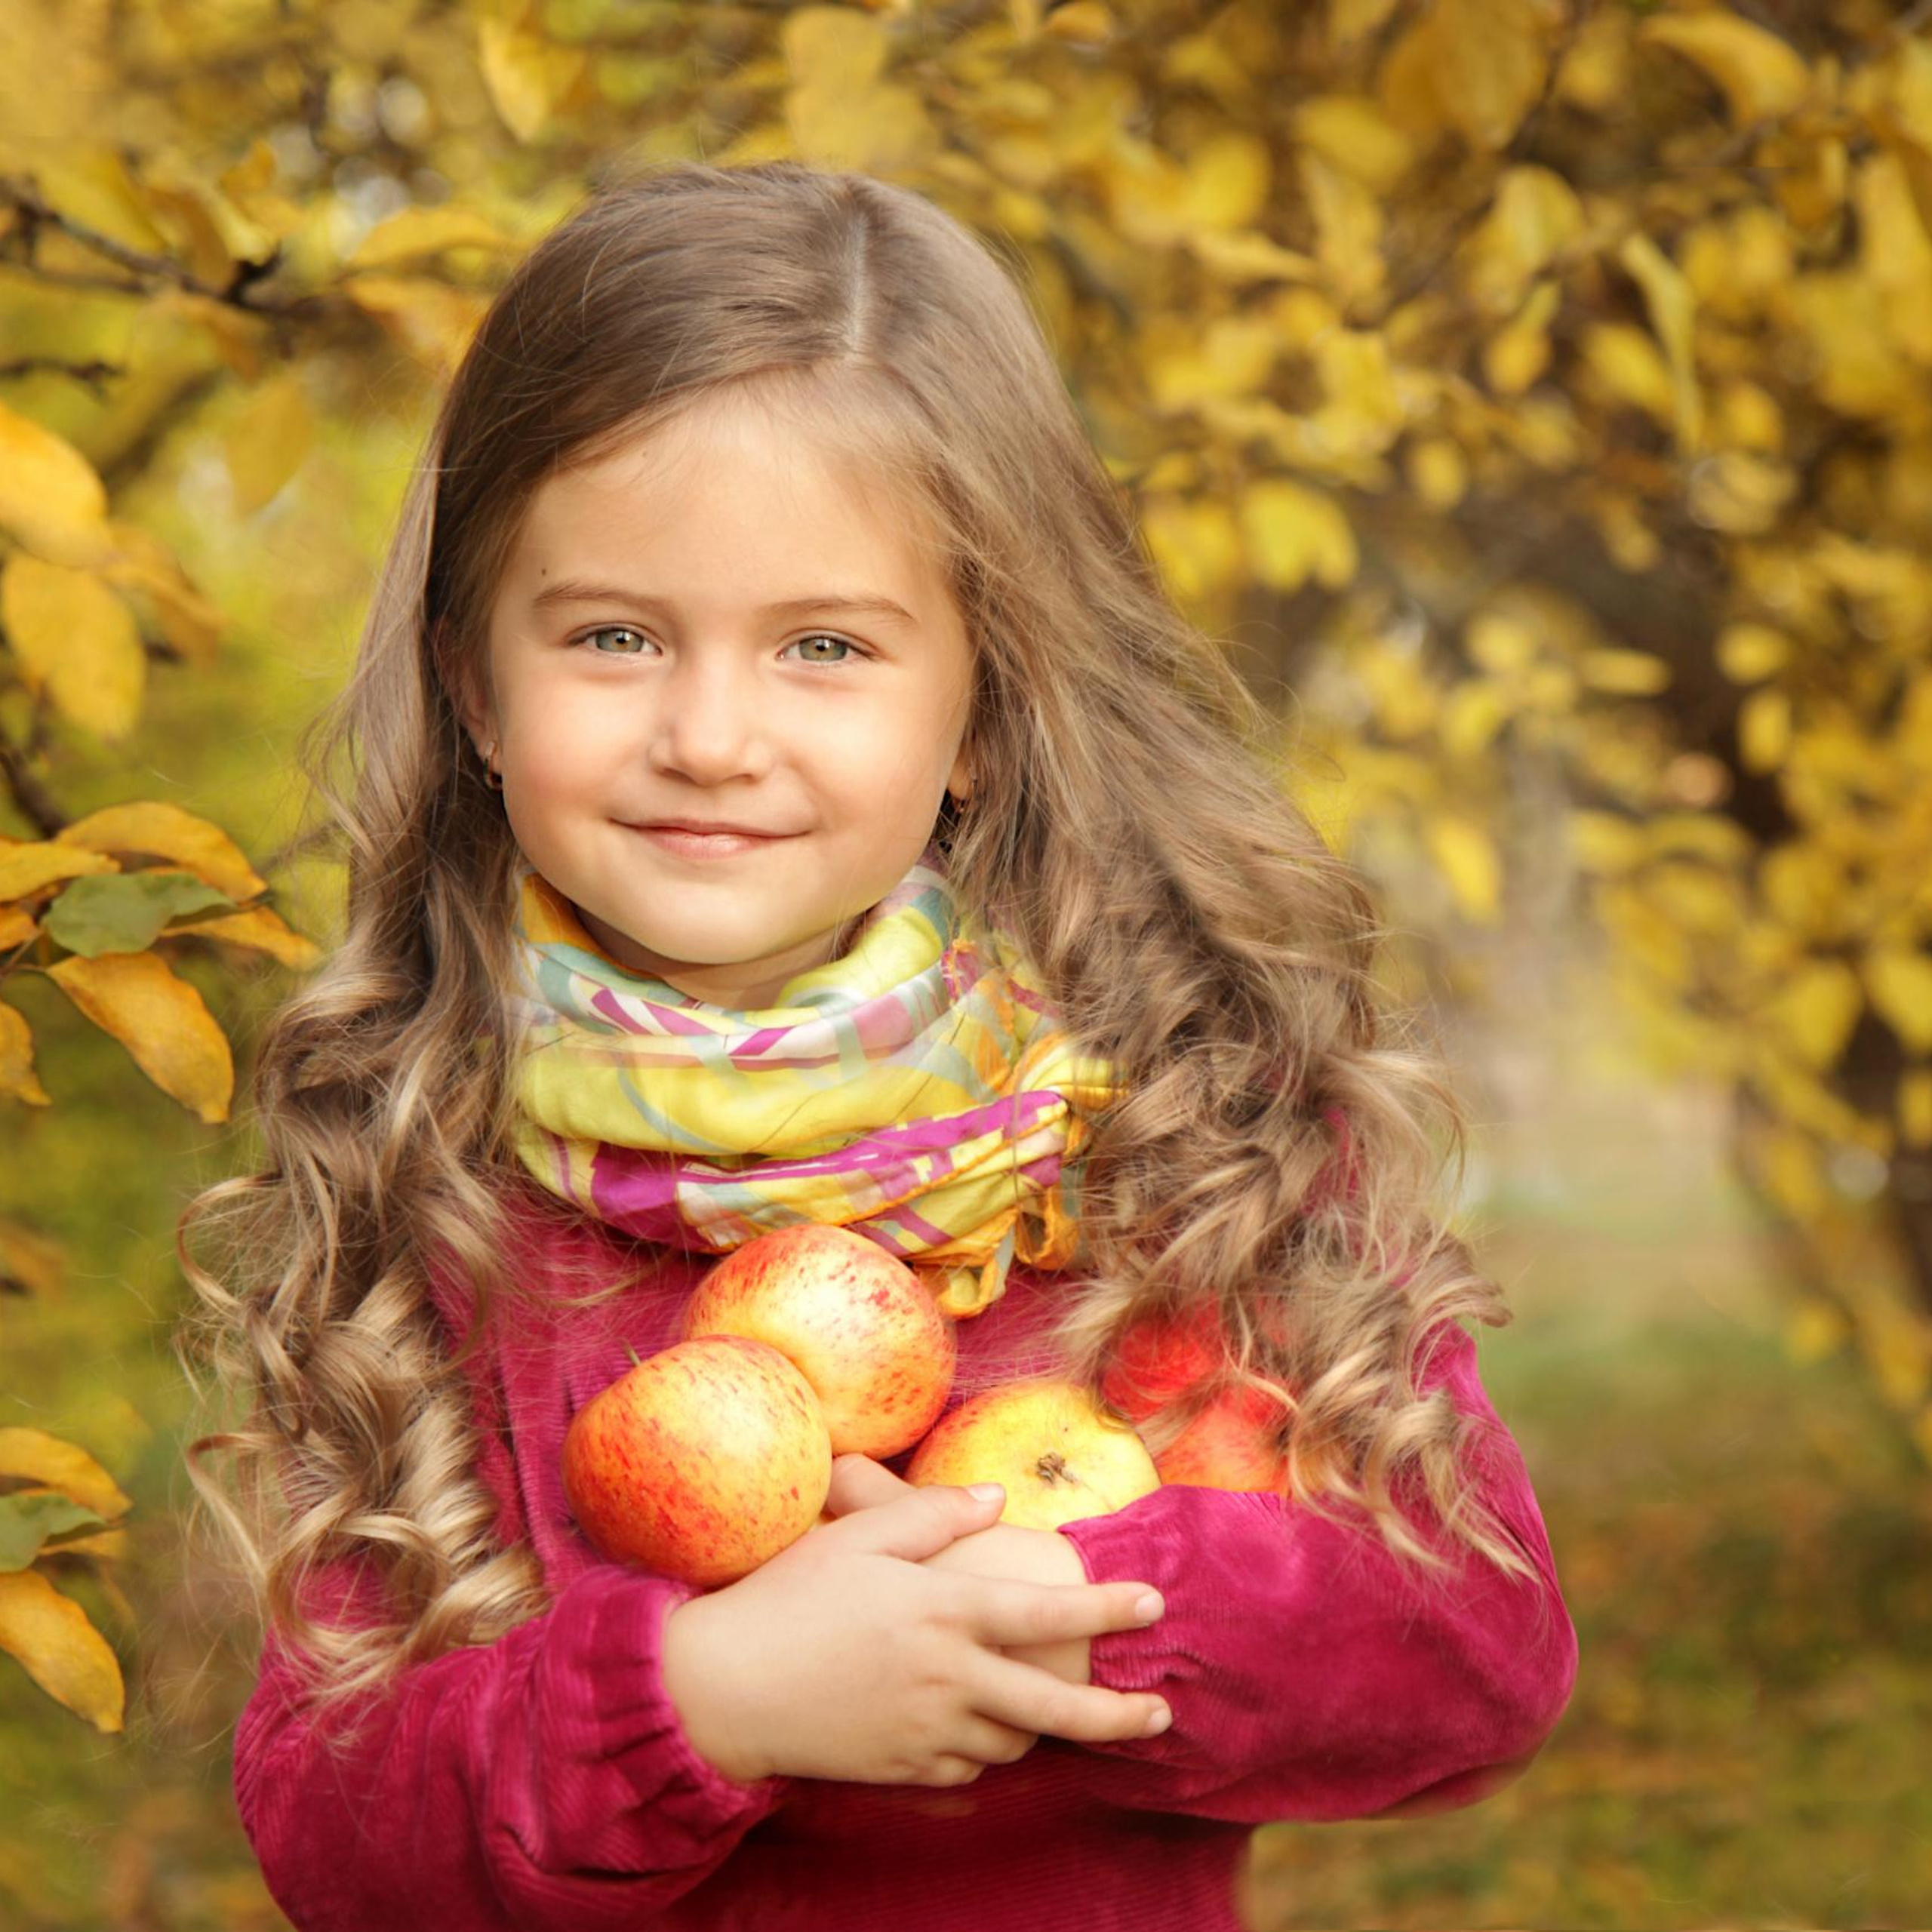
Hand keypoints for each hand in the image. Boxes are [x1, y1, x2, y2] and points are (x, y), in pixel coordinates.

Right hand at [660, 1460, 1172, 1788]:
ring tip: (1047, 1705)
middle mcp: (946, 1678)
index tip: (1155, 1604)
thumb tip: (996, 1498)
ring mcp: (926, 1732)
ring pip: (1013, 1741)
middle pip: (1055, 1708)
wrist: (722, 1688)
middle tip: (1161, 1713)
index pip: (1044, 1611)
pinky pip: (967, 1767)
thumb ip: (933, 1514)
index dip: (1105, 1608)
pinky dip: (982, 1748)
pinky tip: (974, 1724)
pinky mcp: (904, 1771)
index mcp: (941, 1611)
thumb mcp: (856, 1536)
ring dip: (1036, 1724)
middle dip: (1117, 1716)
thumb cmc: (787, 1596)